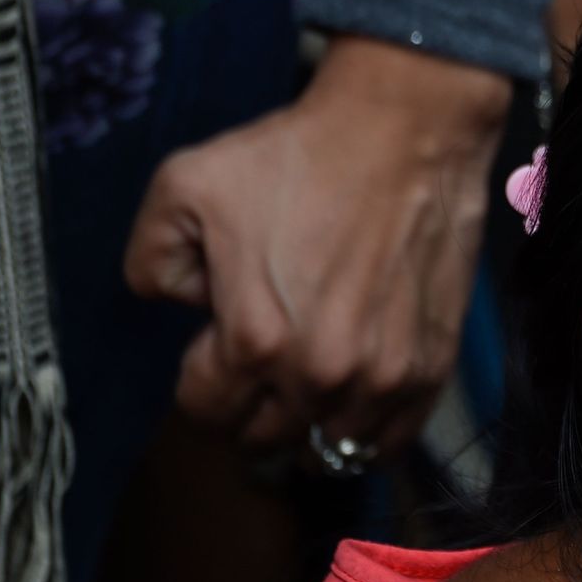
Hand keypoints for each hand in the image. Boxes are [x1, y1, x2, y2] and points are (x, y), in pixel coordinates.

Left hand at [125, 35, 509, 459]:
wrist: (406, 133)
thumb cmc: (301, 155)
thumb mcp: (185, 186)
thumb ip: (149, 260)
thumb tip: (180, 306)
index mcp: (254, 339)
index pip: (206, 412)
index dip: (201, 379)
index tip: (215, 347)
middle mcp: (320, 373)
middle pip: (265, 437)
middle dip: (253, 403)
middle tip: (264, 355)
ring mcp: (383, 378)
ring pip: (329, 448)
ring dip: (311, 421)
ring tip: (309, 379)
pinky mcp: (431, 369)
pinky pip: (391, 441)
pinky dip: (366, 432)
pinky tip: (353, 400)